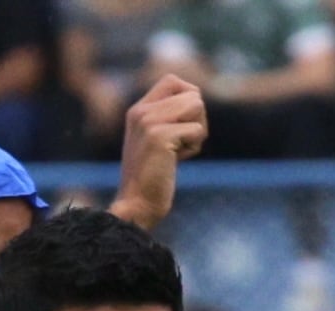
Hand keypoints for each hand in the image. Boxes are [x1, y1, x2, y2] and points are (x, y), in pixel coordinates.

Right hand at [113, 73, 207, 227]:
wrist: (137, 206)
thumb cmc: (152, 178)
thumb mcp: (156, 140)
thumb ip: (170, 117)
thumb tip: (197, 97)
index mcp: (138, 110)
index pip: (173, 80)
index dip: (188, 98)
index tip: (183, 125)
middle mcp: (141, 111)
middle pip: (192, 94)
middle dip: (197, 121)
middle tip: (181, 145)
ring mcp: (148, 122)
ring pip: (197, 107)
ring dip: (197, 133)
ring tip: (178, 152)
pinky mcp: (158, 136)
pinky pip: (197, 130)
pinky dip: (194, 149)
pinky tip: (176, 163)